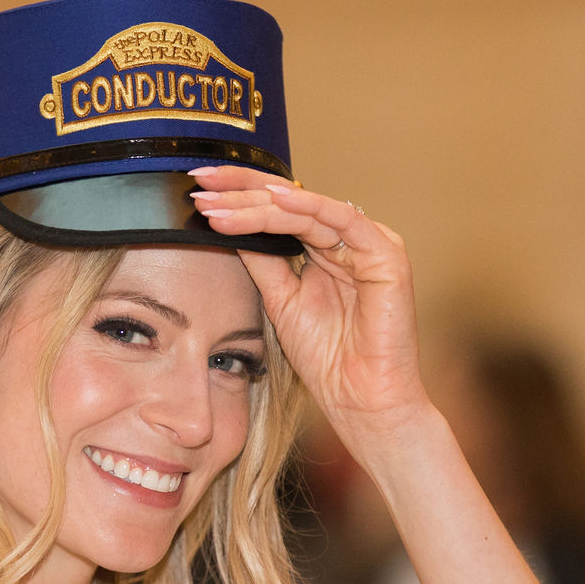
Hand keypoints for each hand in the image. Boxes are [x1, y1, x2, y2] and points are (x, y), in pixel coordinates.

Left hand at [189, 165, 430, 458]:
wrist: (360, 400)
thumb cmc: (326, 359)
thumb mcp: (280, 301)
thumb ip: (262, 260)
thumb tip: (228, 223)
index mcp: (326, 248)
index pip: (279, 210)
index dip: (240, 197)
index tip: (198, 191)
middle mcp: (349, 239)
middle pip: (291, 200)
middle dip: (242, 189)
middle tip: (200, 183)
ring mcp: (370, 243)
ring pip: (308, 207)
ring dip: (258, 202)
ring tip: (218, 203)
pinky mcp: (386, 254)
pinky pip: (342, 219)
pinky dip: (305, 208)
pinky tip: (270, 200)